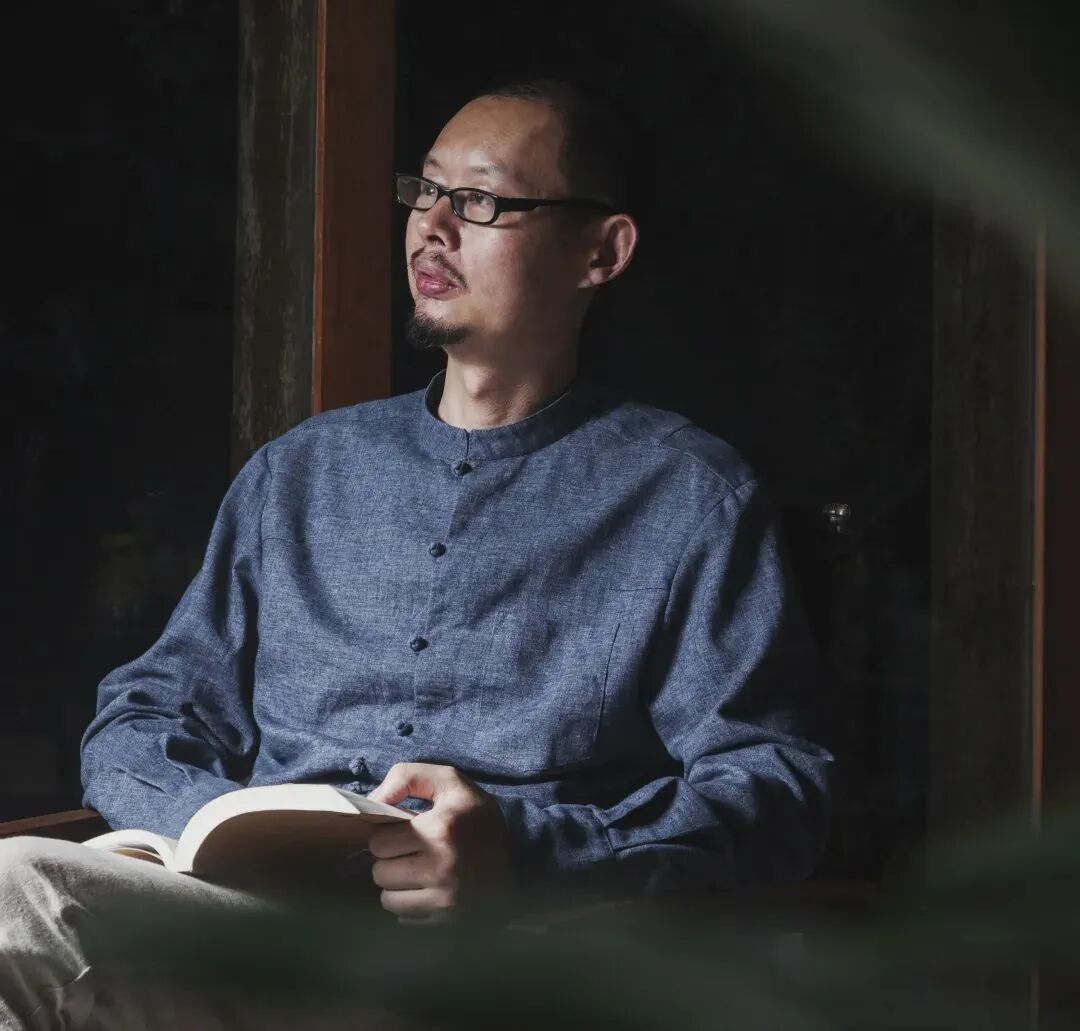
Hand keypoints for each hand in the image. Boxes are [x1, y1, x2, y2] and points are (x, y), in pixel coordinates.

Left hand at [366, 762, 512, 922]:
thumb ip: (407, 777)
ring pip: (388, 900)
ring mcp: (445, 900)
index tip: (404, 832)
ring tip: (417, 871)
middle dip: (390, 860)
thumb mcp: (450, 781)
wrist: (524, 855)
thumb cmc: (477, 816)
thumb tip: (371, 798)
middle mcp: (441, 868)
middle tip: (410, 852)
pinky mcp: (448, 921)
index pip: (379, 842)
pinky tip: (428, 889)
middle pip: (380, 873)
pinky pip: (405, 918)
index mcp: (440, 830)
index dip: (388, 834)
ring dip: (397, 885)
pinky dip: (411, 905)